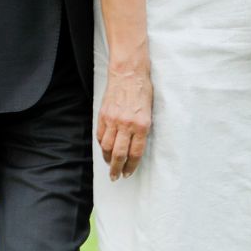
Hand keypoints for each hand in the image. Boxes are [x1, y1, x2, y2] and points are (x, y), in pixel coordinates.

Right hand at [96, 62, 152, 180]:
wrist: (129, 73)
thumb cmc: (143, 90)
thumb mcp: (150, 111)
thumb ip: (142, 128)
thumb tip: (135, 145)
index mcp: (142, 124)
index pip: (136, 152)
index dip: (132, 165)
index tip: (128, 173)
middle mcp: (126, 124)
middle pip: (119, 154)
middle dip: (117, 169)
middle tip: (115, 177)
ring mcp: (113, 120)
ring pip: (107, 147)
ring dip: (108, 159)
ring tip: (110, 165)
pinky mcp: (103, 116)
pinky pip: (100, 136)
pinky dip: (102, 146)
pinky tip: (104, 150)